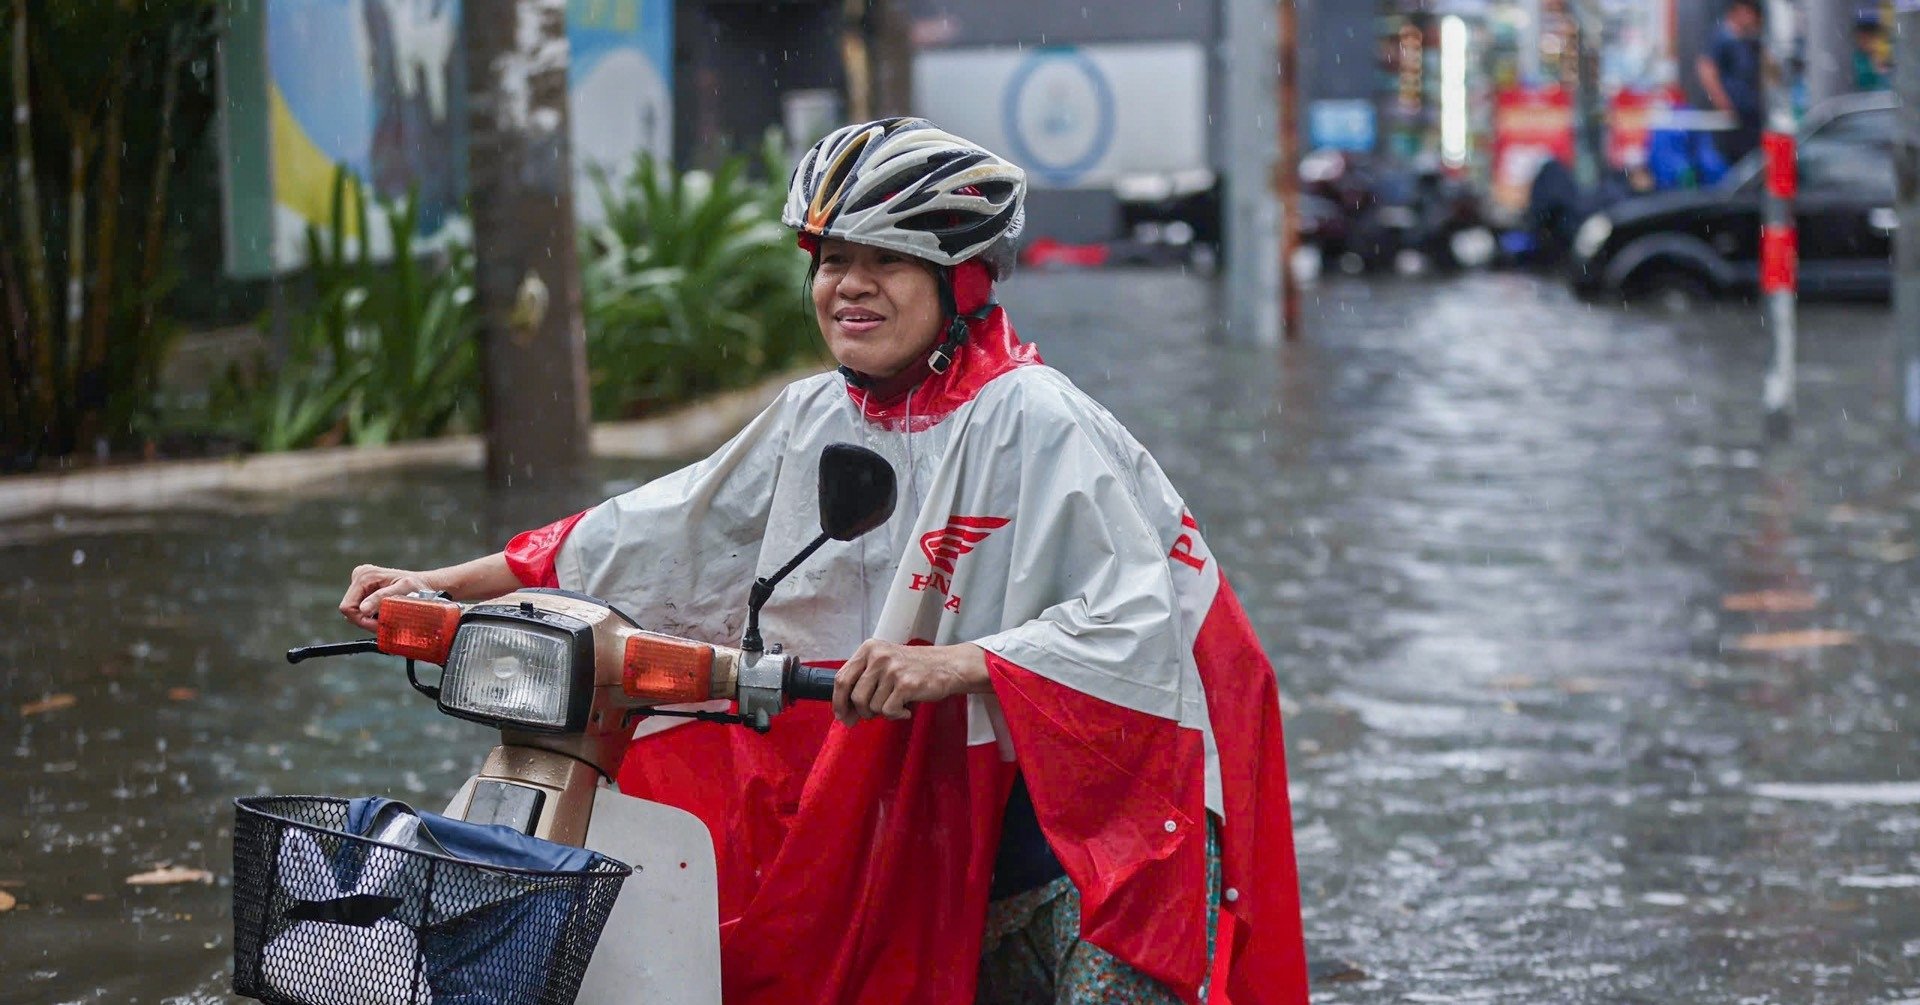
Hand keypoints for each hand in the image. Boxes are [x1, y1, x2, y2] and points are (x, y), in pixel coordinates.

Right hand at [339, 565, 439, 632]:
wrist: (425, 586)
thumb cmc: (417, 587)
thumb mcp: (404, 591)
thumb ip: (382, 598)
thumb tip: (363, 609)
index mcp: (364, 576)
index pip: (348, 607)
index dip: (361, 620)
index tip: (379, 625)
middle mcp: (359, 577)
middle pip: (350, 611)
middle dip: (366, 621)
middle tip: (385, 623)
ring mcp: (360, 584)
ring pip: (356, 612)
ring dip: (370, 620)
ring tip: (388, 617)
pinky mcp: (365, 591)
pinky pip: (362, 610)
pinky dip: (372, 616)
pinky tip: (385, 613)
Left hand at [832, 641, 989, 725]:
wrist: (947, 665)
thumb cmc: (914, 667)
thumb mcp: (884, 663)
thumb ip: (863, 680)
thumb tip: (844, 712)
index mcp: (869, 649)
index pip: (841, 678)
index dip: (839, 702)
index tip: (842, 715)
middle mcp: (878, 657)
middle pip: (855, 696)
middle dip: (861, 712)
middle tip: (869, 716)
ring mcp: (892, 670)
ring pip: (872, 707)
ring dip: (883, 712)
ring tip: (896, 703)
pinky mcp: (906, 684)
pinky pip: (888, 711)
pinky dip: (896, 714)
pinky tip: (905, 707)